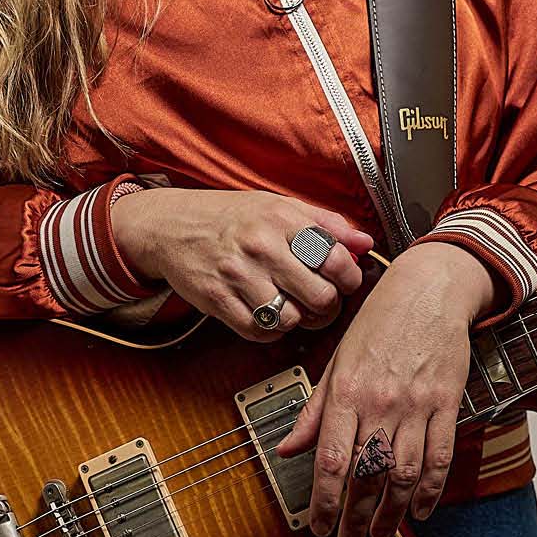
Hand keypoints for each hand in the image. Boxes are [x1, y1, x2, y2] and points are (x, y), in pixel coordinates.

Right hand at [110, 188, 372, 340]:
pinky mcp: (216, 299)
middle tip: (324, 303)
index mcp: (283, 219)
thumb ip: (327, 224)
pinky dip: (270, 330)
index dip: (350, 278)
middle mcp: (261, 246)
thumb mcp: (282, 206)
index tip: (346, 283)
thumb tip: (364, 243)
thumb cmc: (232, 216)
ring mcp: (237, 274)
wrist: (171, 224)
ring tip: (295, 308)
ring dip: (298, 320)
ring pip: (290, 318)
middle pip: (319, 295)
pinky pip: (257, 330)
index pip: (335, 259)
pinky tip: (270, 315)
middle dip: (329, 306)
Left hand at [277, 242, 496, 536]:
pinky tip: (421, 508)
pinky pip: (440, 455)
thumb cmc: (380, 321)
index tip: (320, 527)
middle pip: (367, 475)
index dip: (325, 503)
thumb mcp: (337, 361)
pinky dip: (431, 488)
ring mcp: (417, 404)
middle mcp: (380, 402)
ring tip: (381, 533)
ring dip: (393, 512)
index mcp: (347, 392)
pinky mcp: (447, 402)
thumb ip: (314, 410)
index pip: (331, 461)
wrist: (430, 288)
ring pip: (404, 473)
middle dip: (356, 518)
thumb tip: (286, 449)